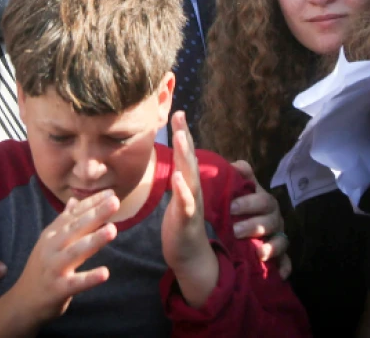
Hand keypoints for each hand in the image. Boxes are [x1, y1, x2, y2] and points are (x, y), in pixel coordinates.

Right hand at [8, 190, 118, 324]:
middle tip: (115, 202)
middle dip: (95, 214)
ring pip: (75, 252)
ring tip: (112, 230)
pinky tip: (105, 273)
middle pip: (75, 228)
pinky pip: (75, 283)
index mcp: (52, 234)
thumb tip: (74, 200)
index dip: (92, 203)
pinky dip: (89, 278)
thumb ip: (63, 221)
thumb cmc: (43, 268)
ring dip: (93, 240)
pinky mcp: (58, 289)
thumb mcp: (50, 242)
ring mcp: (54, 268)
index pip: (74, 214)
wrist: (23, 302)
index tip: (111, 193)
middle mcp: (51, 247)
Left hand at [162, 111, 218, 306]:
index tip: (177, 112)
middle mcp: (193, 189)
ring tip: (180, 137)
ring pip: (190, 175)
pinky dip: (182, 190)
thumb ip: (180, 179)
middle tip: (180, 115)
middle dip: (185, 136)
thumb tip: (176, 163)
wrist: (190, 257)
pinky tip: (177, 177)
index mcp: (188, 184)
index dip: (183, 133)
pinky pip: (186, 202)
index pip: (186, 154)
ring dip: (185, 156)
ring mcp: (192, 203)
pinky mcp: (187, 220)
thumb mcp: (179, 198)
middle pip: (189, 158)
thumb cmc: (183, 226)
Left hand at [229, 160, 290, 278]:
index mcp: (264, 203)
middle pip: (272, 221)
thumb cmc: (237, 207)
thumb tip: (236, 166)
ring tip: (258, 253)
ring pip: (281, 242)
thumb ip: (238, 176)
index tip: (232, 207)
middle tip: (236, 230)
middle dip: (255, 225)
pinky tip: (279, 275)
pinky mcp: (279, 257)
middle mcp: (274, 220)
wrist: (235, 229)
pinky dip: (284, 268)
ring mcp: (278, 238)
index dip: (250, 203)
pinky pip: (286, 262)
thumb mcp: (237, 190)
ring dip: (271, 247)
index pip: (263, 200)